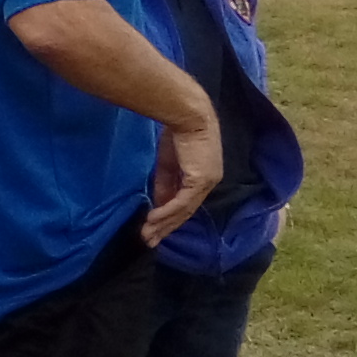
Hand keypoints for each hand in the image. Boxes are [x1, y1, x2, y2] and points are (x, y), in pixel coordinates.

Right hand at [141, 114, 222, 246]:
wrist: (188, 116)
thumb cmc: (177, 133)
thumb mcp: (168, 163)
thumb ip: (165, 183)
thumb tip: (158, 203)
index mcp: (204, 177)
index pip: (187, 202)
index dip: (170, 217)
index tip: (154, 227)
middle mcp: (209, 183)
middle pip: (185, 211)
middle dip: (166, 227)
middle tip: (150, 240)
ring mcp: (206, 183)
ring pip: (183, 211)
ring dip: (164, 224)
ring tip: (148, 235)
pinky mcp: (199, 181)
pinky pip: (181, 203)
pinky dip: (167, 213)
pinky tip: (152, 220)